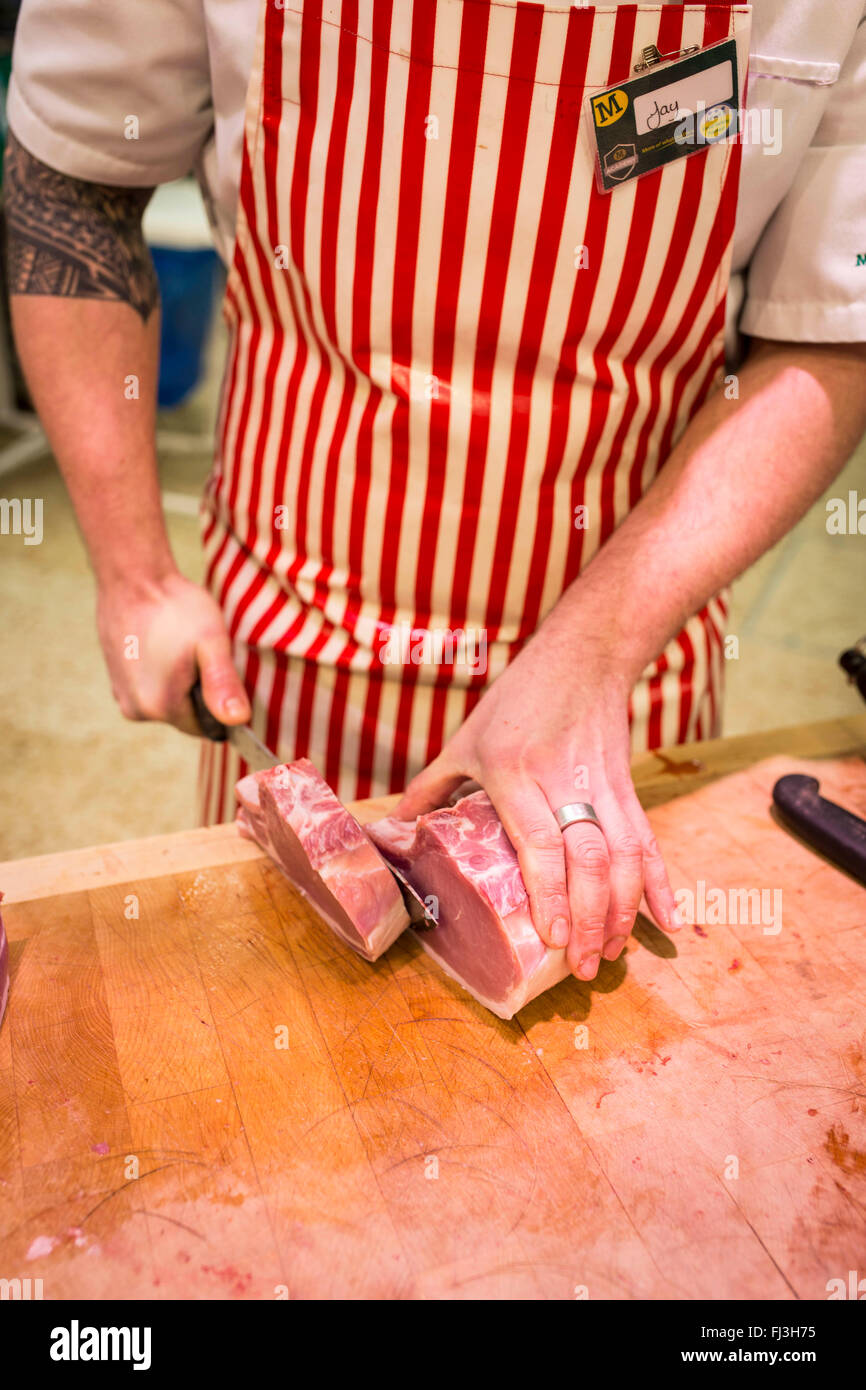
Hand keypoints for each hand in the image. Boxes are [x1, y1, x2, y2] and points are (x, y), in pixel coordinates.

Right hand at [96, 571, 249, 735]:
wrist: (132, 578)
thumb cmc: (176, 607)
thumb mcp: (211, 642)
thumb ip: (223, 684)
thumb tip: (237, 720)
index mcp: (161, 707)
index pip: (207, 727)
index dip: (220, 700)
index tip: (216, 666)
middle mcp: (136, 710)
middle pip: (186, 715)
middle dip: (198, 690)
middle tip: (197, 652)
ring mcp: (121, 696)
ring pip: (168, 702)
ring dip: (179, 681)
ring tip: (178, 645)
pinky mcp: (115, 681)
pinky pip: (151, 688)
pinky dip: (160, 673)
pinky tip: (161, 644)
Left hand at [395, 626, 680, 980]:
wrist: (583, 656)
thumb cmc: (517, 698)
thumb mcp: (467, 738)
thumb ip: (433, 785)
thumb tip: (395, 827)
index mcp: (515, 773)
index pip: (539, 842)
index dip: (550, 892)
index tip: (553, 937)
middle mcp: (562, 782)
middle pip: (587, 859)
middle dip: (589, 918)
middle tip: (583, 966)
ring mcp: (602, 785)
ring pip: (623, 856)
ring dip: (622, 910)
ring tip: (611, 952)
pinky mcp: (627, 786)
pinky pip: (647, 840)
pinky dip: (659, 883)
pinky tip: (668, 921)